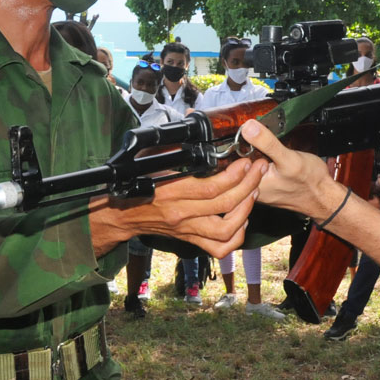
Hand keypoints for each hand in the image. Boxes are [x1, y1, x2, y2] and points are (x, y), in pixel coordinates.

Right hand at [90, 157, 266, 258]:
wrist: (120, 214)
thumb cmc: (135, 183)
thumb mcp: (151, 161)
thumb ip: (174, 149)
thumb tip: (194, 131)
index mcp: (171, 192)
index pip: (209, 188)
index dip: (233, 176)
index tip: (246, 162)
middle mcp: (181, 214)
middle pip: (224, 206)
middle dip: (248, 186)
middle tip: (259, 170)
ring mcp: (187, 230)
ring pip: (226, 230)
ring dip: (246, 212)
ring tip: (253, 192)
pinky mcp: (190, 240)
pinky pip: (218, 248)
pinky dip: (235, 238)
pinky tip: (242, 221)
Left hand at [239, 119, 340, 218]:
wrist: (324, 196)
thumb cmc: (310, 183)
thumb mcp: (289, 159)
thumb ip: (267, 143)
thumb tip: (248, 127)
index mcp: (251, 185)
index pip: (229, 164)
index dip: (231, 145)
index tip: (240, 132)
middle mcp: (251, 190)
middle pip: (234, 165)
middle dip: (240, 147)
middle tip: (251, 135)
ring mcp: (258, 189)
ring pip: (245, 167)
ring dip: (249, 152)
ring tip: (260, 143)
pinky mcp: (266, 186)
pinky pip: (254, 170)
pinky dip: (257, 159)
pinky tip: (265, 153)